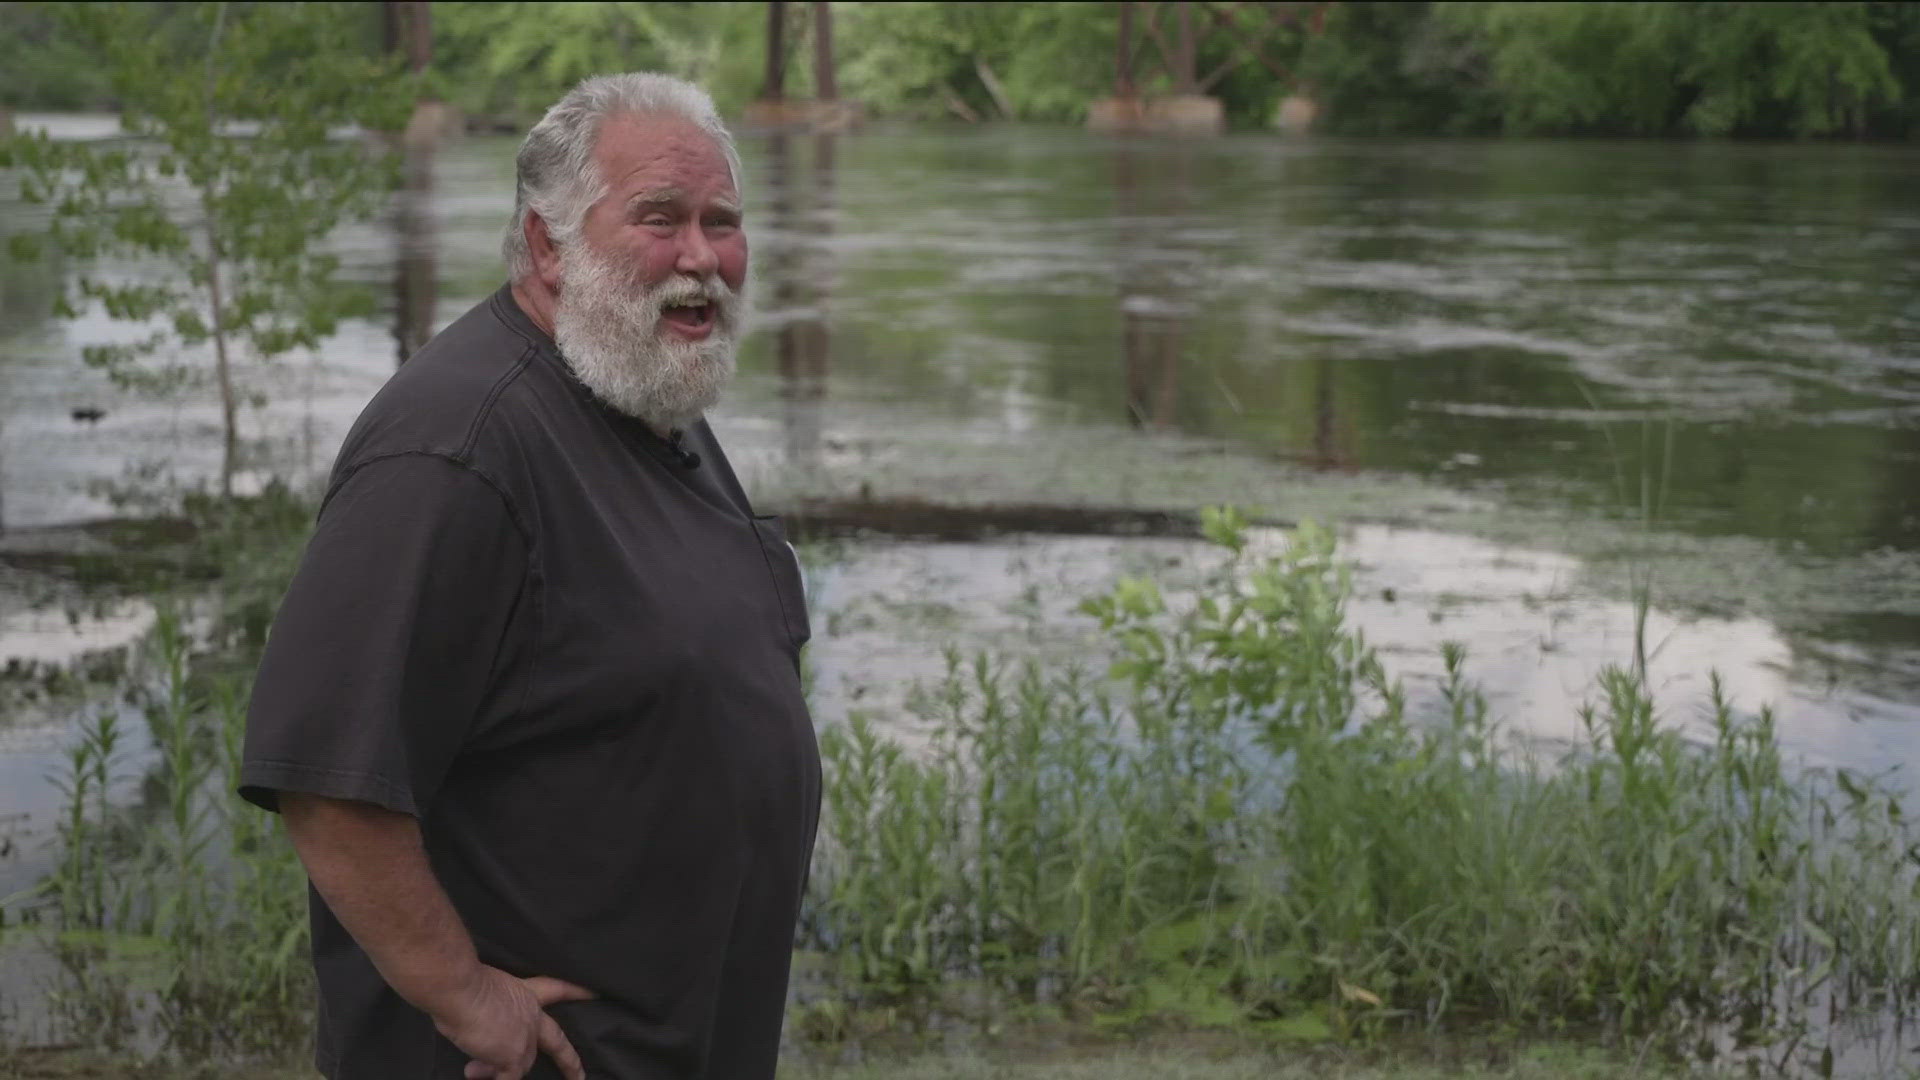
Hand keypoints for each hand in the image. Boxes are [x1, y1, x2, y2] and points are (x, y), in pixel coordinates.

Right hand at [427, 964, 594, 1079]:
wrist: (461, 989)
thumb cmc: (463, 982)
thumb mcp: (486, 990)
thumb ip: (490, 1009)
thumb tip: (478, 1028)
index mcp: (525, 993)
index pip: (557, 990)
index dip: (576, 992)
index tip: (594, 994)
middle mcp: (531, 1015)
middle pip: (556, 1039)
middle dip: (569, 1060)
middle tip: (579, 1075)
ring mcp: (526, 1038)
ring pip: (523, 1064)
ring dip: (499, 1069)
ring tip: (473, 1069)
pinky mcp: (513, 1057)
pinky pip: (508, 1078)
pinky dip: (494, 1078)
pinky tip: (474, 1072)